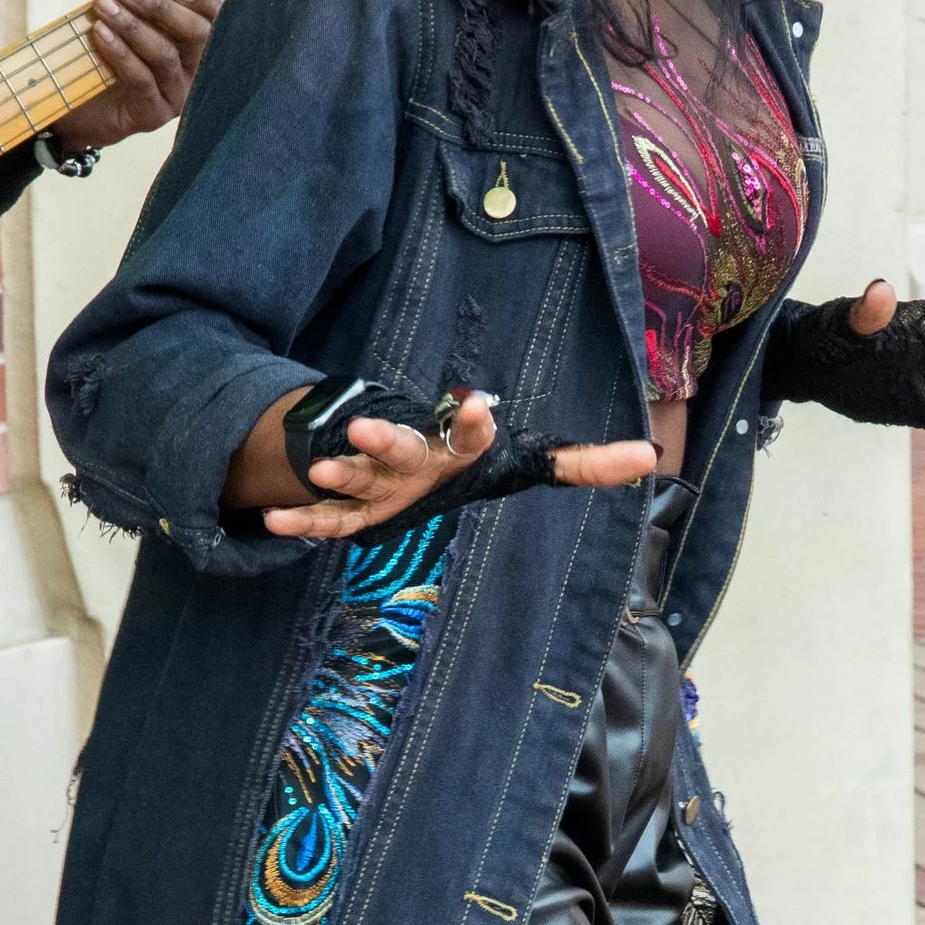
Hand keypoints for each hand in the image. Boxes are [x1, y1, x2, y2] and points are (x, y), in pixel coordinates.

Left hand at [62, 0, 222, 152]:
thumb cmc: (117, 54)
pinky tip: (99, 33)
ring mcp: (179, 97)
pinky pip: (141, 80)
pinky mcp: (154, 115)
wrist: (83, 107)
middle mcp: (199, 72)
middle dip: (161, 9)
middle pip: (197, 36)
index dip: (206, 2)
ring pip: (165, 57)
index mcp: (202, 45)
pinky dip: (120, 54)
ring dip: (132, 27)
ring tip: (103, 6)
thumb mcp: (138, 13)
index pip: (220, 20)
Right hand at [256, 394, 657, 541]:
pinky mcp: (354, 509)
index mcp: (460, 449)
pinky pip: (328, 518)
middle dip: (386, 441)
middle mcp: (417, 460)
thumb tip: (648, 457)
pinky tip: (276, 520)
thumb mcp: (523, 461)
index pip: (470, 432)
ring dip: (341, 473)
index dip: (474, 421)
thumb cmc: (469, 462)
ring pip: (360, 479)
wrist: (404, 455)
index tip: (479, 403)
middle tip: (367, 429)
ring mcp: (381, 483)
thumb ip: (582, 463)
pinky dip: (303, 518)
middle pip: (403, 450)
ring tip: (324, 469)